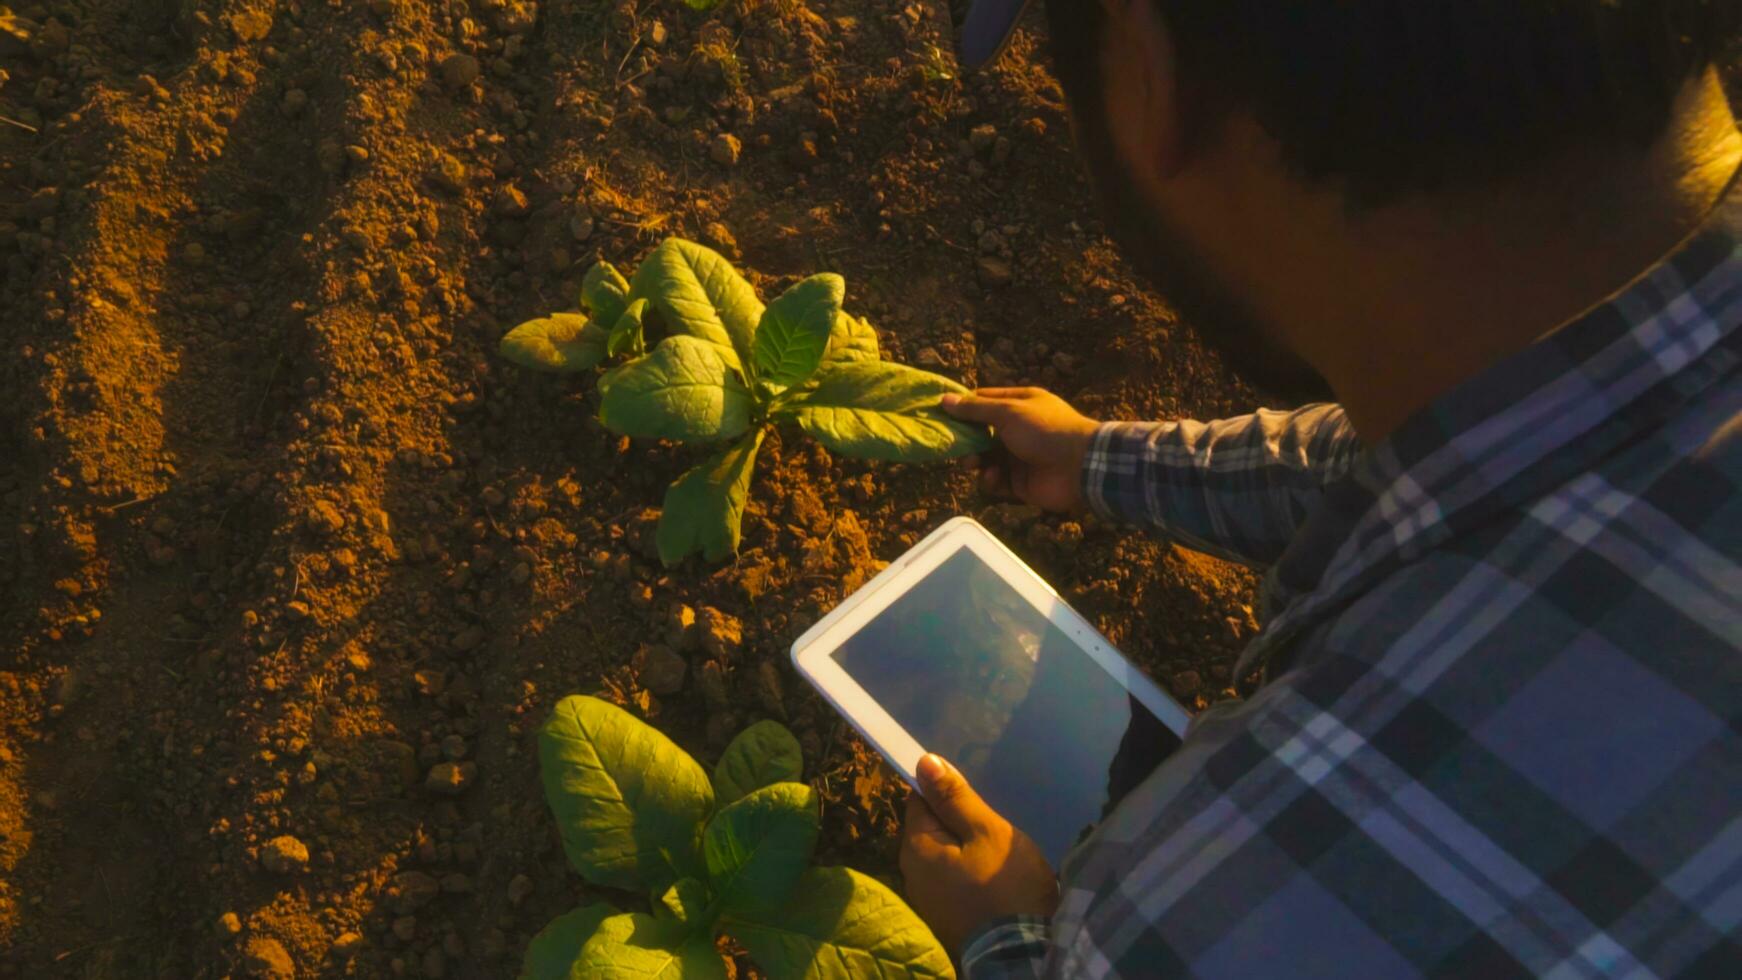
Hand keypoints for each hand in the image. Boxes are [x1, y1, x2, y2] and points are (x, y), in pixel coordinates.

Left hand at [900, 754, 1058, 955]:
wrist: (1021, 956)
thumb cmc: (1006, 886)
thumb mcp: (986, 832)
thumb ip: (954, 798)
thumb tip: (923, 762)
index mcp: (916, 847)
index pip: (917, 800)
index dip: (942, 791)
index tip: (970, 796)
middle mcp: (910, 874)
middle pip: (928, 830)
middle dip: (955, 823)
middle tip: (991, 828)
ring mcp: (925, 902)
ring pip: (941, 858)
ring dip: (962, 851)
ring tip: (996, 855)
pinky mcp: (943, 920)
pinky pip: (950, 883)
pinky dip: (966, 876)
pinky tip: (991, 881)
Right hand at [939, 388, 1100, 512]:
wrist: (1079, 466)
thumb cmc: (1044, 430)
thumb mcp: (1008, 412)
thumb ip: (975, 409)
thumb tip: (944, 399)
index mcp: (1019, 405)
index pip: (983, 401)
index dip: (962, 407)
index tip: (939, 414)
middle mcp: (1018, 429)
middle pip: (980, 433)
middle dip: (966, 440)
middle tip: (955, 447)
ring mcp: (1019, 456)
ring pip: (985, 459)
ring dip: (976, 462)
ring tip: (974, 464)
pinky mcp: (1020, 482)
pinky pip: (996, 481)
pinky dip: (991, 480)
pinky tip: (994, 478)